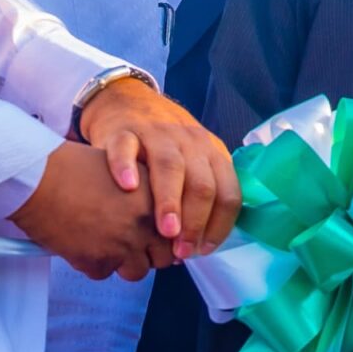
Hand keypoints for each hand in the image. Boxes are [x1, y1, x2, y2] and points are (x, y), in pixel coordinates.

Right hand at [10, 141, 166, 280]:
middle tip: (133, 246)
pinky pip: (104, 274)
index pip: (180, 232)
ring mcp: (123, 244)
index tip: (162, 241)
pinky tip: (83, 244)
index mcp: (156, 197)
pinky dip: (95, 264)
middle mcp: (145, 222)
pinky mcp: (97, 260)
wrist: (39, 178)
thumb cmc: (75, 168)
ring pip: (137, 271)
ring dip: (124, 262)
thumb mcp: (126, 170)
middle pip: (164, 256)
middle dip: (150, 254)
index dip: (170, 238)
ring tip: (106, 244)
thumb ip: (146, 195)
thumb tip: (160, 219)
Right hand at [78, 79, 240, 257]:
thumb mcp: (194, 160)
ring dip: (171, 200)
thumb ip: (201, 193)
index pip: (228, 191)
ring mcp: (157, 134)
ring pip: (170, 166)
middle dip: (196, 219)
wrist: (128, 101)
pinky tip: (128, 187)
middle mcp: (190, 142)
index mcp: (212, 153)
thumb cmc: (164, 144)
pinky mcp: (124, 131)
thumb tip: (201, 244)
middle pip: (201, 182)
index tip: (204, 249)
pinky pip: (126, 147)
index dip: (220, 223)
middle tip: (181, 249)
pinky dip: (127, 166)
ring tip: (166, 230)